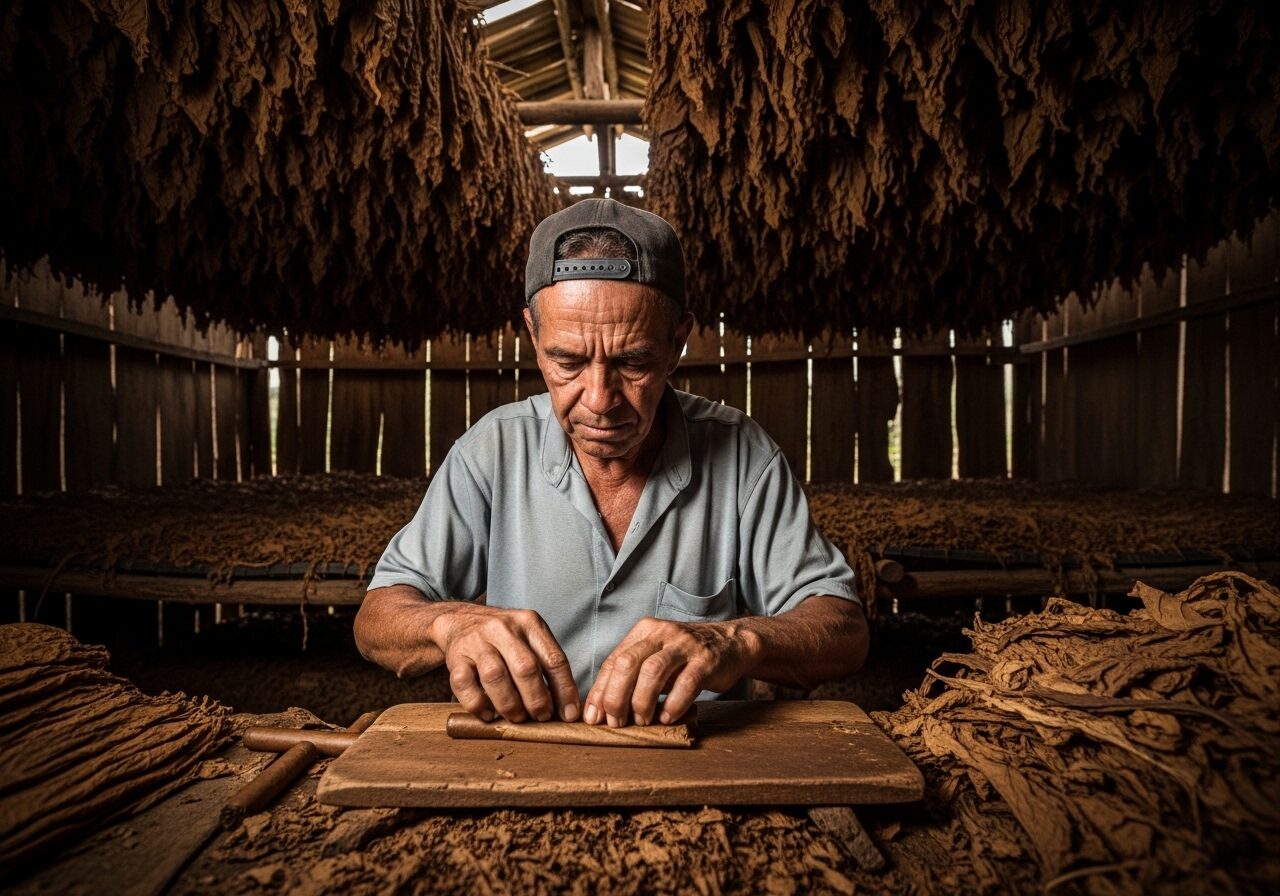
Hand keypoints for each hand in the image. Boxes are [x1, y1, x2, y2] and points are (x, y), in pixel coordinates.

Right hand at [432, 605, 579, 723]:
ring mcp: (477, 641)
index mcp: (529, 622)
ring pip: (496, 677)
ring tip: (517, 717)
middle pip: (526, 669)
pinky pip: (465, 685)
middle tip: (541, 717)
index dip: (564, 690)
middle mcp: (503, 628)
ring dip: (510, 705)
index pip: (554, 659)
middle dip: (537, 700)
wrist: (460, 619)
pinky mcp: (456, 656)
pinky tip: (488, 715)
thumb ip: (546, 664)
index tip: (569, 714)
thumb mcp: (528, 637)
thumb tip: (566, 707)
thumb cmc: (503, 637)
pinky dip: (478, 705)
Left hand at [583, 617, 758, 727]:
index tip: (593, 717)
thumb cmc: (686, 657)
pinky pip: (686, 683)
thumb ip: (633, 675)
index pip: (613, 661)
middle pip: (627, 663)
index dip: (600, 691)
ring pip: (653, 671)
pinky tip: (667, 717)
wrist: (732, 642)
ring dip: (642, 702)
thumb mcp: (656, 656)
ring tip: (642, 721)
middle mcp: (661, 633)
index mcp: (644, 631)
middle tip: (616, 722)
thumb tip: (602, 707)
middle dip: (616, 697)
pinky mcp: (706, 660)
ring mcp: (685, 645)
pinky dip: (673, 704)